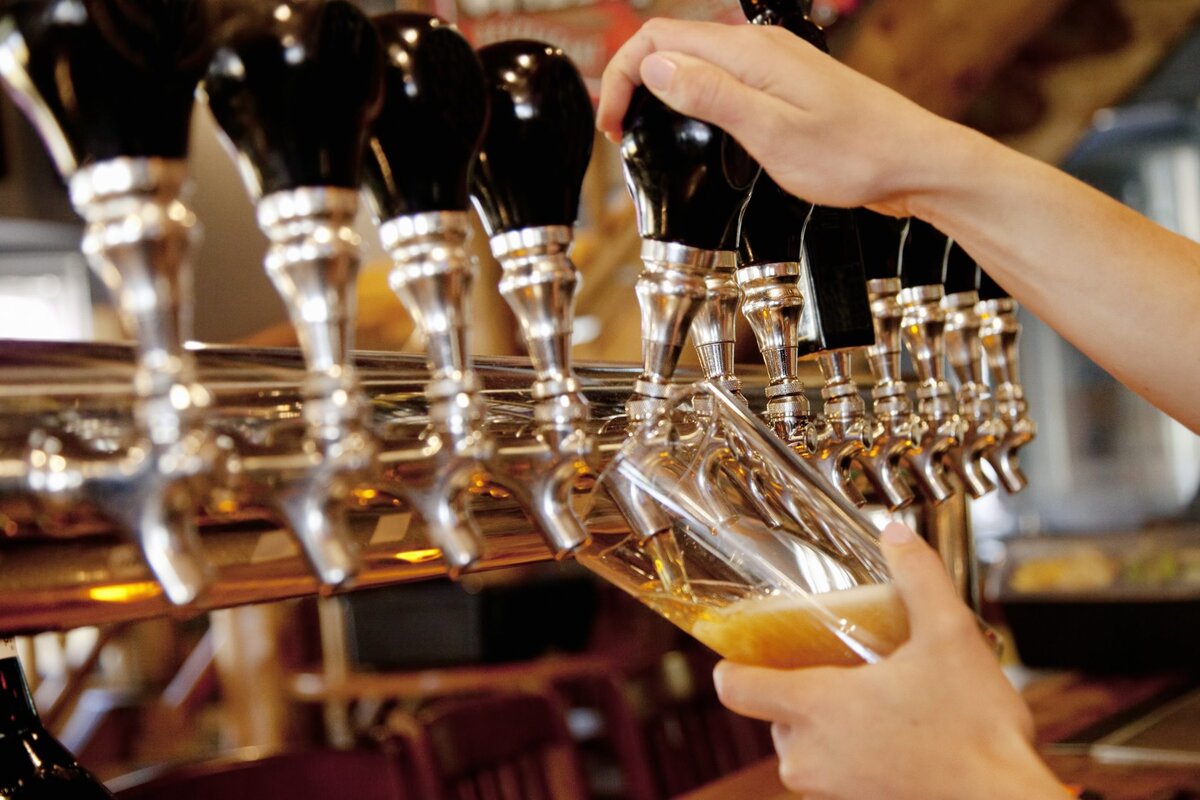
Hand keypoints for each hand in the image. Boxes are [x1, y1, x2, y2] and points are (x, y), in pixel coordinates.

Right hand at [596, 18, 983, 217]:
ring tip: (644, 133)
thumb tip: (657, 68)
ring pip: (695, 62)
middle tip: (619, 133)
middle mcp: (759, 50)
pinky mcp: (782, 87)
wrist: (913, 164)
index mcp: (751, 54)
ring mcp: (772, 67)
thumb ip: (712, 97)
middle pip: (673, 45)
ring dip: (660, 90)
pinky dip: (691, 99)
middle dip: (633, 81)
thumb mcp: (774, 134)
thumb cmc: (856, 155)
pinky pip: (721, 81)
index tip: (613, 122)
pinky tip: (692, 130)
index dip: (623, 75)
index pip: (660, 40)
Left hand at [713, 522, 1068, 799]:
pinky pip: (834, 776)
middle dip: (804, 689)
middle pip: (775, 714)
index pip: (736, 688)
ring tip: (878, 703)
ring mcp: (831, 792)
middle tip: (845, 667)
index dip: (733, 665)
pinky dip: (853, 756)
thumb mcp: (950, 637)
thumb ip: (918, 578)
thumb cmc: (977, 735)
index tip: (741, 651)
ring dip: (830, 726)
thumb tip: (896, 533)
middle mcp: (810, 758)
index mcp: (816, 709)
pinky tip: (896, 738)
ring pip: (806, 748)